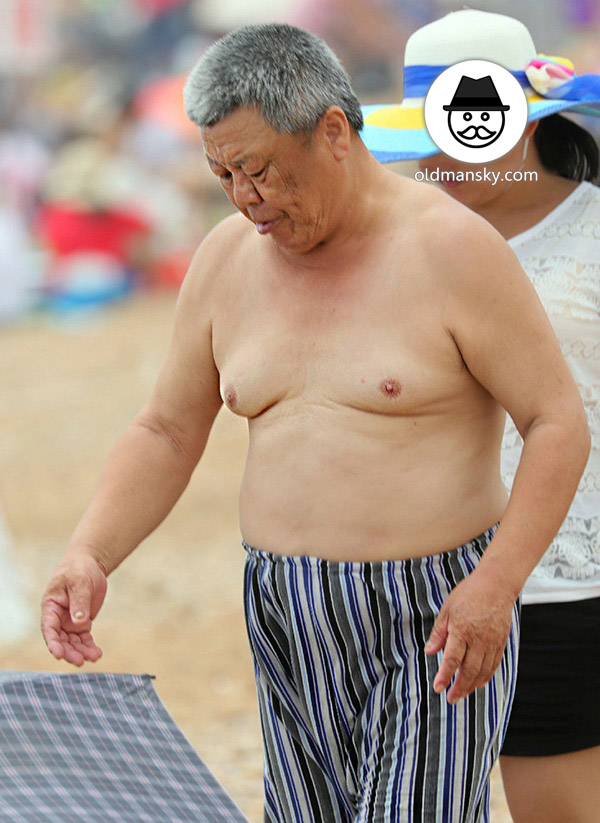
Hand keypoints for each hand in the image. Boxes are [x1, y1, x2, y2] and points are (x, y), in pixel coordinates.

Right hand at [41, 552, 107, 666]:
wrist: (89, 564)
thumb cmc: (79, 569)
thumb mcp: (80, 582)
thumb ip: (79, 601)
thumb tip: (80, 622)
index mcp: (51, 606)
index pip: (49, 627)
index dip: (52, 642)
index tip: (58, 655)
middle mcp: (58, 617)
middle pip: (60, 639)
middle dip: (69, 651)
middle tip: (80, 661)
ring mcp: (70, 621)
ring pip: (73, 642)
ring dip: (81, 651)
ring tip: (94, 657)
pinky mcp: (82, 622)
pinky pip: (84, 638)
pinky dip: (89, 646)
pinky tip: (97, 653)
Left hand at [425, 568, 516, 702]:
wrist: (496, 584)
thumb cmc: (468, 593)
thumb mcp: (447, 609)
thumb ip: (439, 633)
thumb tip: (429, 652)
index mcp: (461, 630)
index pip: (452, 660)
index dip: (445, 677)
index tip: (438, 688)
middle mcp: (478, 639)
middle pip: (469, 670)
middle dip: (459, 688)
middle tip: (451, 699)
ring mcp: (492, 642)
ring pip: (483, 671)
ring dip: (472, 685)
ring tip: (462, 693)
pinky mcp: (501, 642)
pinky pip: (494, 664)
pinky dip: (486, 676)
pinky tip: (478, 683)